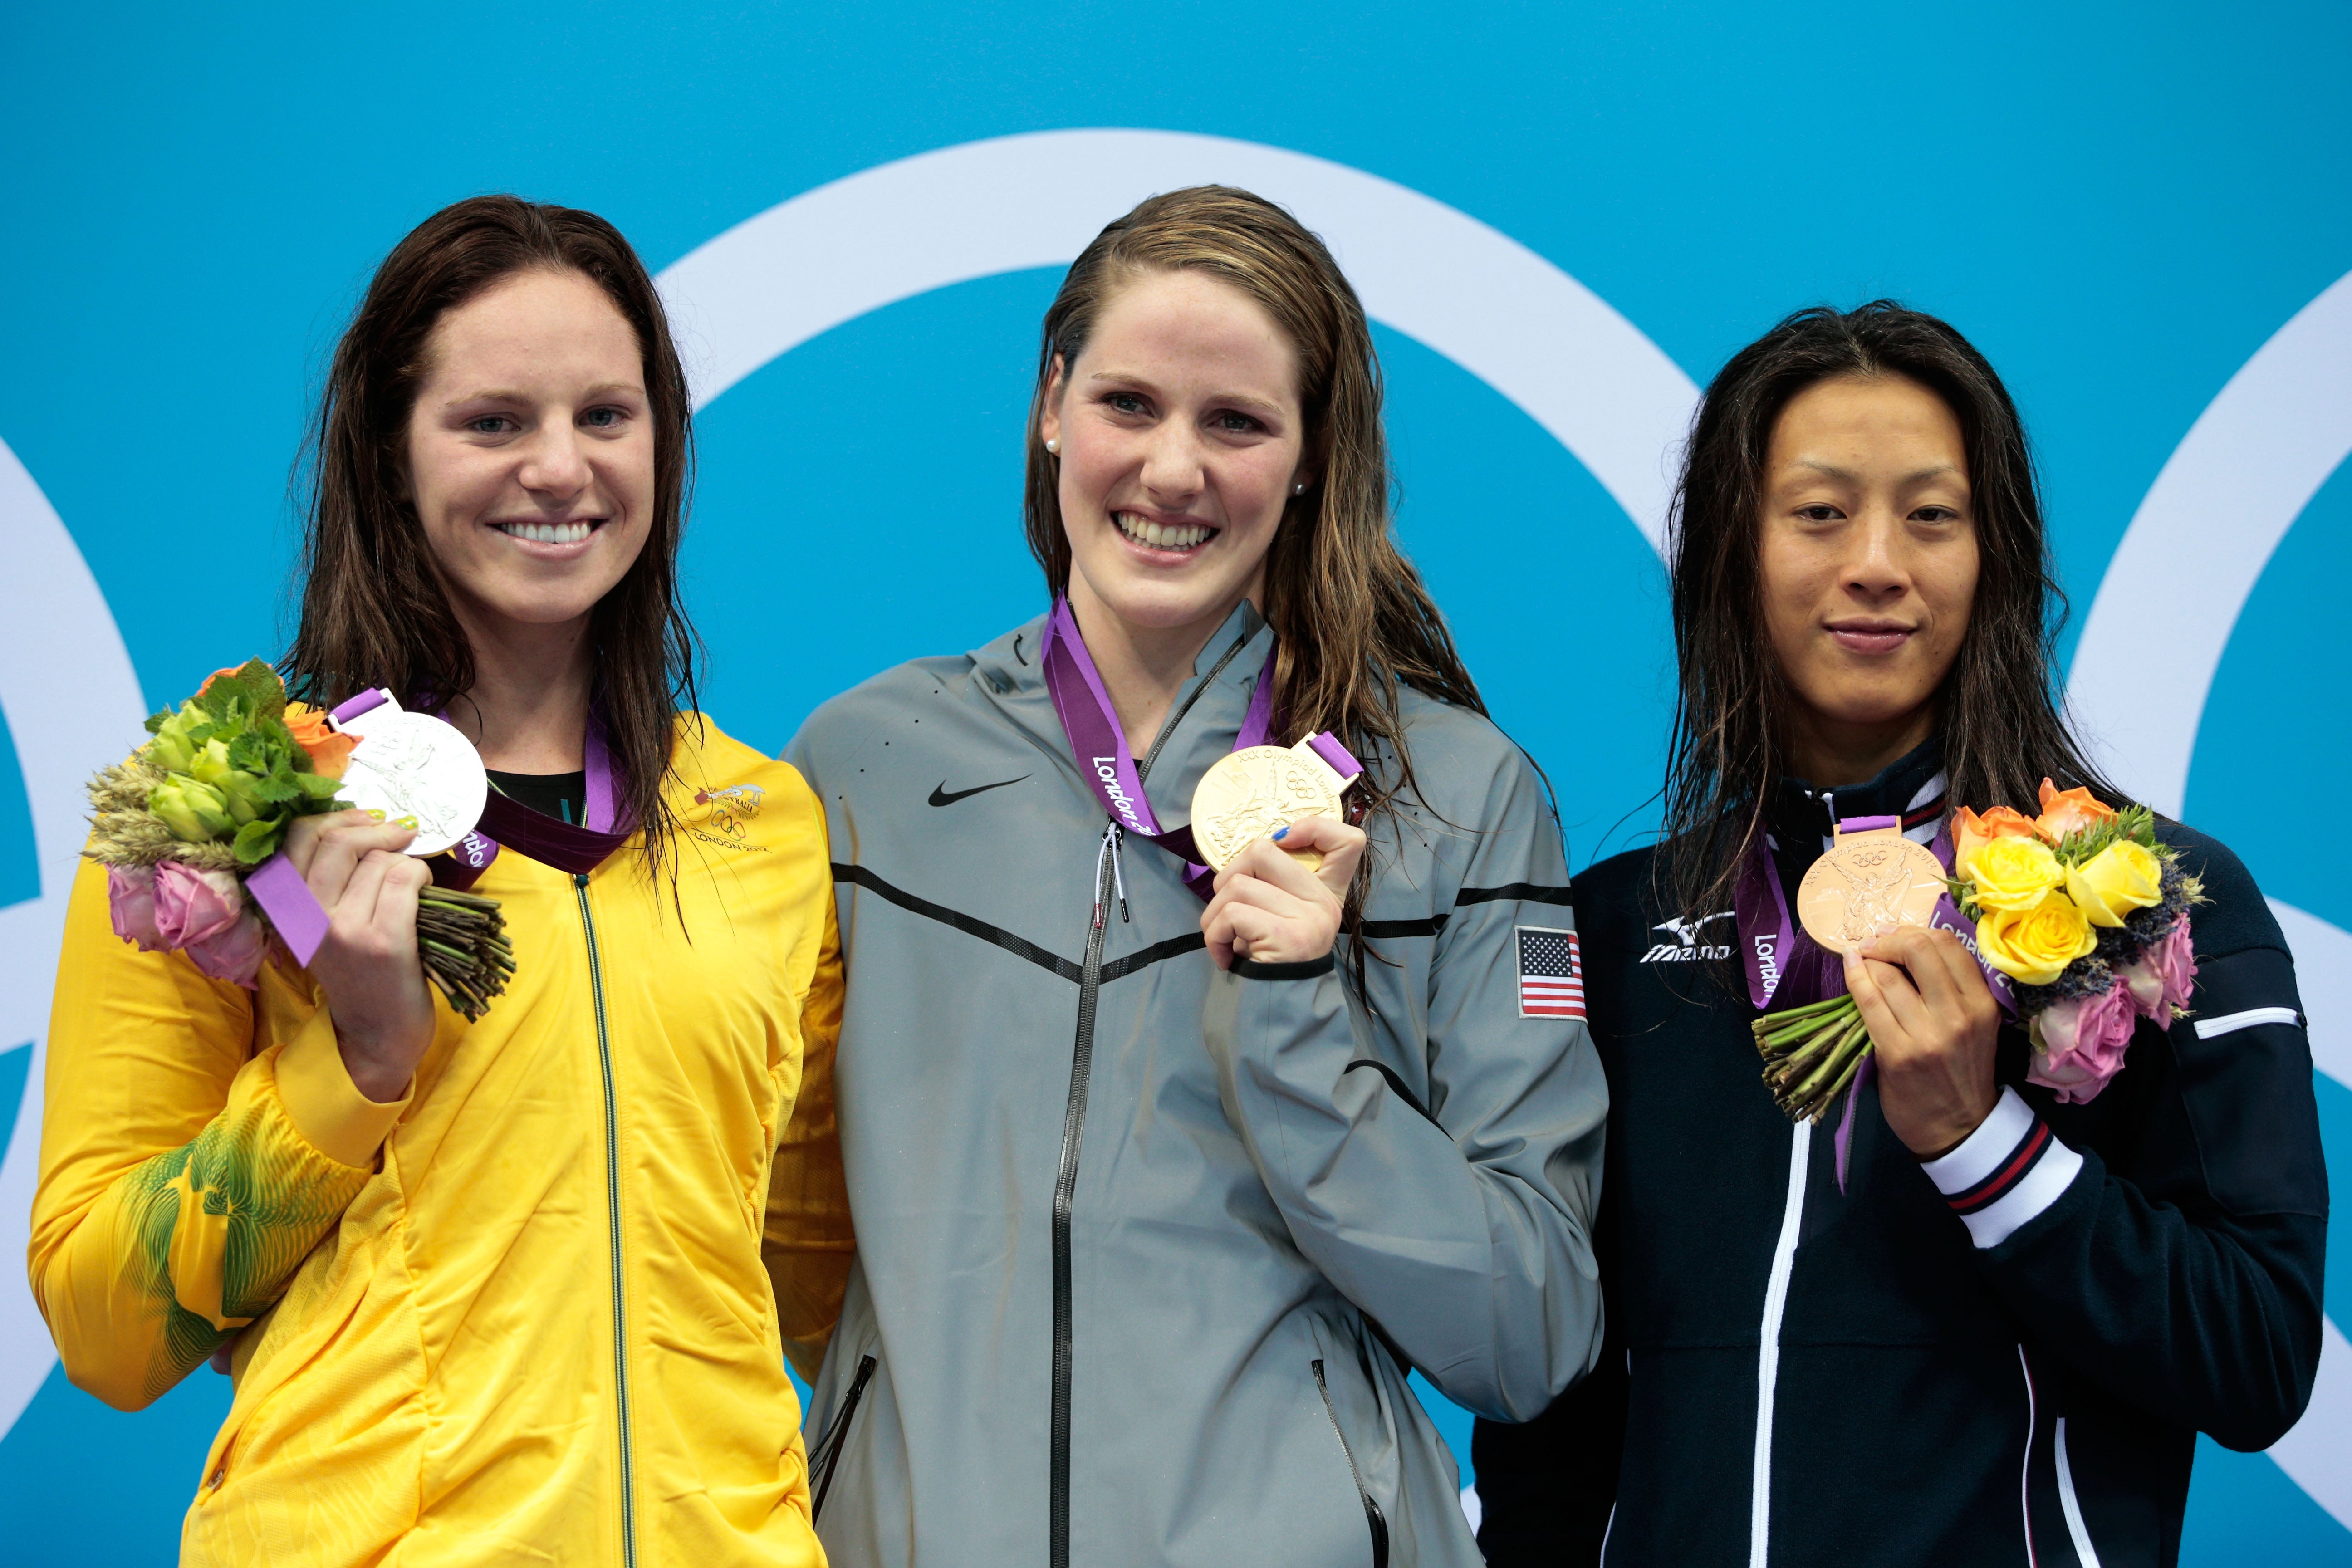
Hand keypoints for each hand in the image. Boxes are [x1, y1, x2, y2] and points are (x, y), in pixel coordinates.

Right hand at [281, 810, 435, 1102]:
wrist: (376, 1032)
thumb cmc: (360, 973)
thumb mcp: (324, 925)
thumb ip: (328, 880)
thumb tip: (362, 822)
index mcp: (288, 909)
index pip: (298, 839)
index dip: (335, 818)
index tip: (366, 818)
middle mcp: (307, 917)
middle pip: (337, 841)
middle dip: (376, 828)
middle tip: (400, 834)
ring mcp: (343, 929)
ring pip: (378, 859)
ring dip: (403, 860)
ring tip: (409, 882)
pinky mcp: (382, 941)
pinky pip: (403, 879)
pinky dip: (420, 875)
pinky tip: (423, 893)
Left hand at [1200, 813, 1366, 969]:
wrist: (1276, 1009)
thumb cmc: (1269, 960)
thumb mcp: (1279, 918)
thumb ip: (1275, 885)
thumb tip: (1244, 857)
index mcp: (1327, 893)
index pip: (1348, 841)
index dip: (1315, 827)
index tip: (1284, 840)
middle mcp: (1324, 903)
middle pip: (1262, 850)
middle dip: (1228, 877)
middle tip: (1230, 909)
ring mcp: (1309, 919)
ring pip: (1236, 884)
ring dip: (1214, 914)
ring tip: (1225, 938)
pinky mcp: (1286, 936)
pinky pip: (1230, 913)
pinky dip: (1214, 934)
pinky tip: (1224, 954)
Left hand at [1845, 924, 2001, 1157]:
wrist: (1959, 1126)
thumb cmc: (1961, 1069)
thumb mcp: (1972, 1023)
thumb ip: (1950, 986)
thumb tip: (1905, 942)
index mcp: (1982, 1003)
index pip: (1948, 944)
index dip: (1914, 931)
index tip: (1894, 935)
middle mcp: (1959, 1015)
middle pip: (1918, 949)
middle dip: (1888, 939)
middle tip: (1873, 944)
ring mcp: (1928, 1035)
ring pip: (1887, 974)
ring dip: (1866, 960)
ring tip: (1860, 960)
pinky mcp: (1897, 1054)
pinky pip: (1869, 1001)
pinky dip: (1854, 979)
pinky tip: (1850, 969)